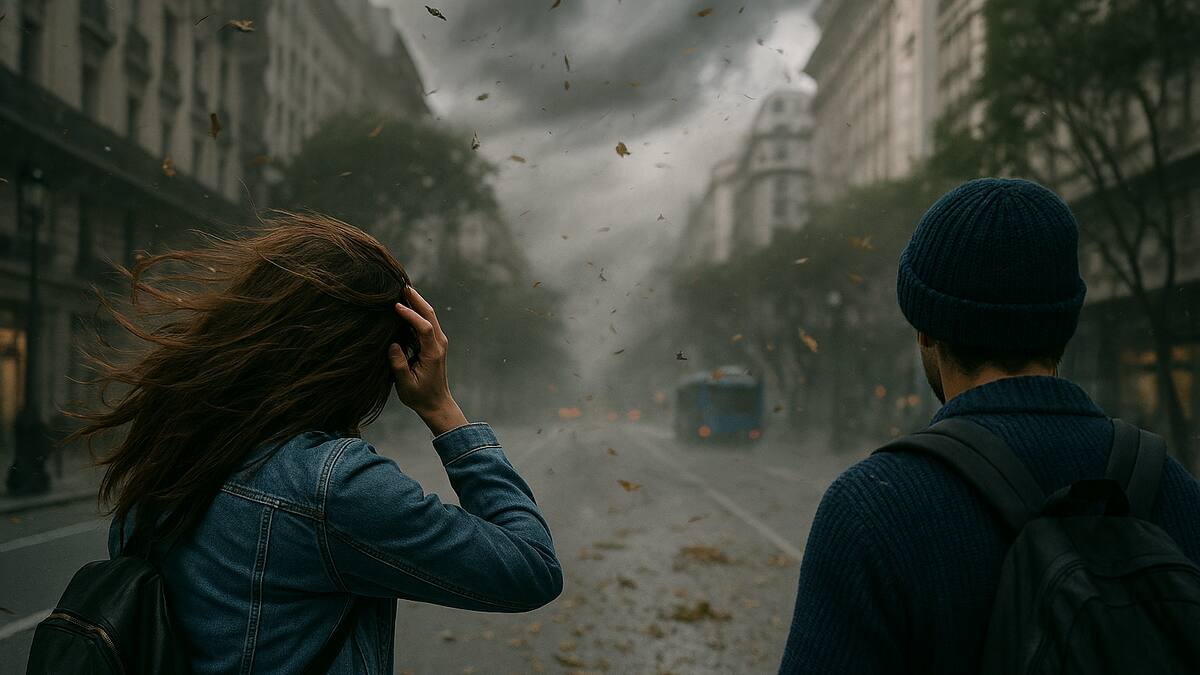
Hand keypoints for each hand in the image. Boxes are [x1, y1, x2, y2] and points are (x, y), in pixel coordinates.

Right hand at [389, 287, 467, 434]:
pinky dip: (417, 312)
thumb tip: (393, 344)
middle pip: (430, 315)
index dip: (411, 315)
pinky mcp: (434, 344)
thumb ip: (399, 365)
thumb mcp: (406, 384)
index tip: (396, 306)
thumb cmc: (420, 396)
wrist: (436, 404)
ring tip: (402, 290)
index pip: (424, 327)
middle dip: (417, 299)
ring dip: (417, 302)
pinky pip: (426, 323)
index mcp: (433, 353)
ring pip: (429, 316)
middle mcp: (439, 344)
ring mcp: (438, 343)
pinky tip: (406, 305)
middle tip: (401, 285)